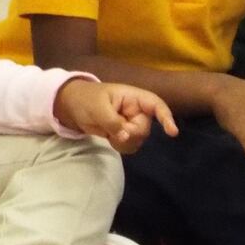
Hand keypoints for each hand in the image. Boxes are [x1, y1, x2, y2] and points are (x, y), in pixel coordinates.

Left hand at [54, 79, 176, 153]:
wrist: (73, 107)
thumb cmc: (86, 99)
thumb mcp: (97, 108)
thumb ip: (112, 121)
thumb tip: (126, 136)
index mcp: (132, 97)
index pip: (155, 105)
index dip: (166, 117)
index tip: (172, 132)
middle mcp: (136, 110)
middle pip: (144, 129)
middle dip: (130, 134)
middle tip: (111, 131)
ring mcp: (131, 122)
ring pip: (139, 140)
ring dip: (124, 142)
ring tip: (108, 133)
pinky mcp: (125, 133)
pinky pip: (131, 146)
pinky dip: (122, 147)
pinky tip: (110, 140)